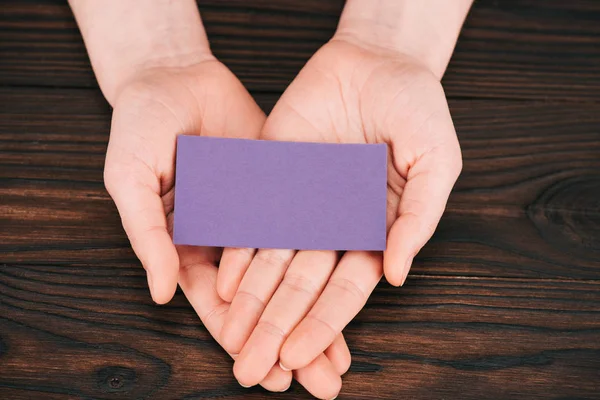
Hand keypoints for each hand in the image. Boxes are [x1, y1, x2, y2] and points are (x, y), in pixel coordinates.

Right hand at [103, 59, 348, 396]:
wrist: (173, 76)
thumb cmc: (139, 125)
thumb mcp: (131, 179)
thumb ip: (147, 235)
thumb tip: (161, 294)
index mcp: (188, 246)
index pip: (220, 308)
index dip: (245, 341)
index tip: (272, 376)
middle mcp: (228, 239)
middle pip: (265, 302)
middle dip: (293, 341)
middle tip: (323, 383)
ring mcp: (259, 214)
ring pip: (293, 273)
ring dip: (318, 313)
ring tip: (343, 356)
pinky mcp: (284, 187)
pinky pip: (310, 226)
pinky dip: (329, 254)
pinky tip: (354, 280)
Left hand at [219, 38, 461, 384]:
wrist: (377, 59)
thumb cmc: (417, 108)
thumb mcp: (436, 162)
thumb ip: (418, 220)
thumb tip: (395, 275)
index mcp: (372, 232)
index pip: (344, 291)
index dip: (322, 327)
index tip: (298, 360)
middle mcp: (332, 226)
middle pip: (301, 289)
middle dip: (276, 330)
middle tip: (253, 370)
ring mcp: (300, 204)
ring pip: (271, 263)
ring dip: (250, 304)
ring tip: (231, 340)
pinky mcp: (273, 177)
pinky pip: (252, 219)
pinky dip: (237, 251)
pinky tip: (220, 284)